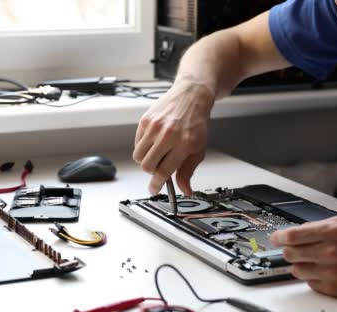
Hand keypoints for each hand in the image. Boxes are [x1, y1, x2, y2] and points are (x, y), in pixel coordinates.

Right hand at [132, 76, 214, 195]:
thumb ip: (189, 170)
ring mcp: (155, 127)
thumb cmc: (196, 122)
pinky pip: (137, 143)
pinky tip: (154, 141)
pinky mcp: (145, 120)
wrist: (191, 96)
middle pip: (148, 166)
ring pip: (138, 156)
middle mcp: (168, 135)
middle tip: (159, 167)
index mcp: (184, 144)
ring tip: (156, 153)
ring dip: (145, 160)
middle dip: (152, 171)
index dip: (157, 184)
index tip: (154, 189)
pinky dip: (143, 147)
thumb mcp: (198, 149)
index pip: (164, 172)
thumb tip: (185, 190)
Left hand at [270, 217, 336, 296]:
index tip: (275, 238)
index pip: (292, 236)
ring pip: (296, 269)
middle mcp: (330, 252)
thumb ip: (316, 226)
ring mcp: (331, 272)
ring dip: (299, 263)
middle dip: (289, 249)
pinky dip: (311, 275)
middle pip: (290, 253)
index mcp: (331, 233)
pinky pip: (309, 282)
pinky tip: (323, 269)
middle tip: (293, 248)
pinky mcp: (334, 288)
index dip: (279, 237)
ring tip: (312, 259)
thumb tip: (294, 232)